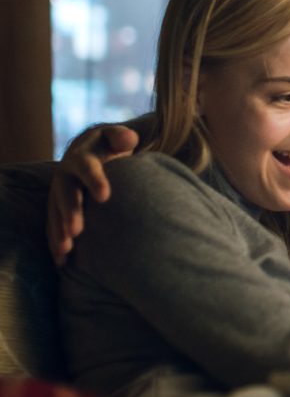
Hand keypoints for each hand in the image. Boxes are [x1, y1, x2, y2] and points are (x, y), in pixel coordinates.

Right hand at [47, 124, 138, 265]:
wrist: (87, 152)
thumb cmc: (109, 146)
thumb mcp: (115, 137)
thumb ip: (121, 136)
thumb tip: (128, 139)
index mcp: (81, 158)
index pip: (87, 168)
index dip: (95, 181)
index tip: (105, 196)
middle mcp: (65, 177)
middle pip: (66, 194)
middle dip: (71, 212)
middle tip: (77, 231)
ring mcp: (59, 194)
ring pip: (56, 213)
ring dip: (60, 231)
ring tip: (66, 250)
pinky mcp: (58, 209)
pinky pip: (54, 226)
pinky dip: (56, 242)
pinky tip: (62, 260)